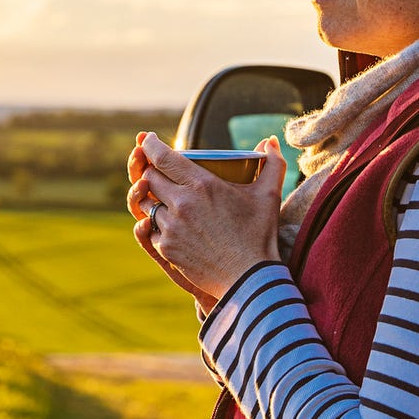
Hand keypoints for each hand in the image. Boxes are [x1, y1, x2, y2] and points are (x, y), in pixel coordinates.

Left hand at [126, 134, 286, 305]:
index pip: (162, 157)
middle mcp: (181, 204)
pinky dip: (155, 223)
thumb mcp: (268, 195)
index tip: (146, 139)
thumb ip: (271, 163)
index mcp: (201, 185)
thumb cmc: (259, 235)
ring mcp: (171, 228)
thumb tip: (270, 140)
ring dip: (152, 198)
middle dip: (151, 171)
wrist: (249, 279)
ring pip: (146, 204)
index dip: (149, 145)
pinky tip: (168, 223)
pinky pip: (150, 229)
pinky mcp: (166, 249)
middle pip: (149, 178)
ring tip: (164, 198)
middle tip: (158, 170)